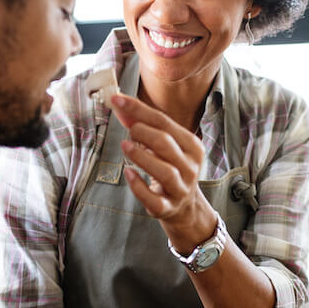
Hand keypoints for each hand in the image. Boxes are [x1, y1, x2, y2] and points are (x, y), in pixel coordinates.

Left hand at [110, 94, 214, 247]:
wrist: (184, 206)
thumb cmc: (171, 167)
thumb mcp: (163, 145)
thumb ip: (142, 125)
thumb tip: (119, 105)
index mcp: (192, 146)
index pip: (164, 122)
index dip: (139, 109)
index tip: (116, 99)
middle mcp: (190, 167)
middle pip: (166, 144)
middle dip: (143, 132)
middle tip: (128, 128)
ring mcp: (180, 189)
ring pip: (164, 171)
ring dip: (142, 156)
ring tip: (125, 146)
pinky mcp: (167, 207)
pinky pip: (153, 198)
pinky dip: (139, 186)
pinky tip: (128, 173)